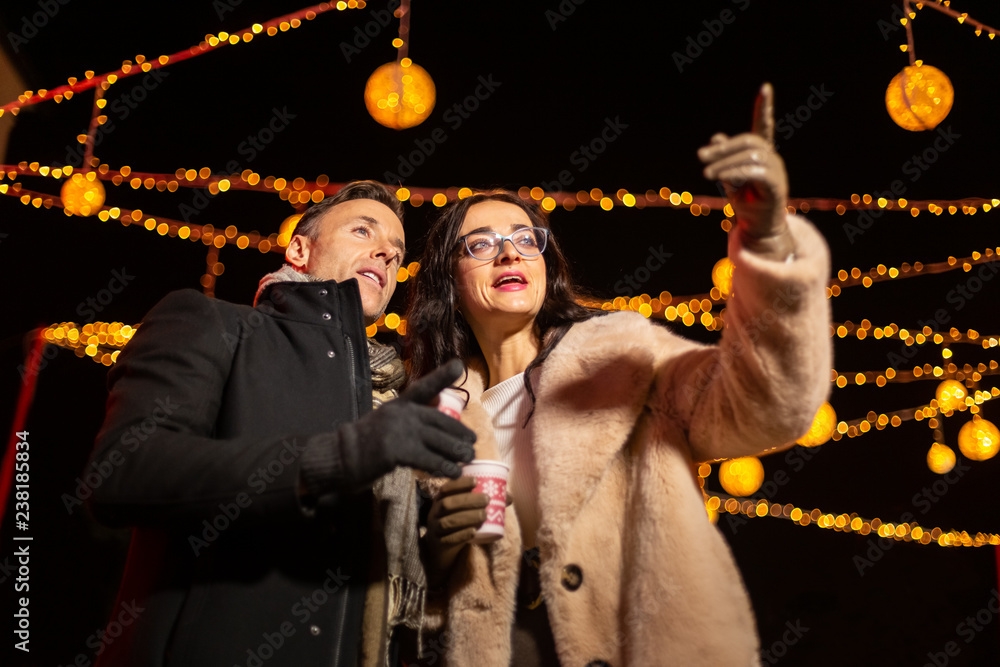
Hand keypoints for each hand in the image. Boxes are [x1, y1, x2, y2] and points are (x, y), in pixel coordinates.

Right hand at [335, 360, 475, 488]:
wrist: (341, 457)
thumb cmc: (366, 443)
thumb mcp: (388, 421)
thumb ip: (410, 419)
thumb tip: (440, 419)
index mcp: (399, 404)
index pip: (424, 387)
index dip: (442, 376)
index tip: (459, 365)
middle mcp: (401, 413)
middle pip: (440, 421)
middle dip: (459, 432)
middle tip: (473, 442)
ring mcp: (399, 431)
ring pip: (438, 441)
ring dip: (457, 451)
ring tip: (468, 458)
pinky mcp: (396, 451)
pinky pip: (429, 459)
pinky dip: (444, 467)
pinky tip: (453, 472)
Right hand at [423, 476, 488, 587]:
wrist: (442, 549)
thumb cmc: (457, 523)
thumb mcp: (465, 511)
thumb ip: (483, 503)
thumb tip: (508, 497)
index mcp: (440, 500)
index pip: (446, 488)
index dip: (459, 483)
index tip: (475, 481)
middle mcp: (434, 512)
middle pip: (448, 504)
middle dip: (467, 500)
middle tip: (487, 499)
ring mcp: (435, 529)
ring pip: (448, 521)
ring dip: (468, 517)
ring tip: (484, 515)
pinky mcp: (439, 544)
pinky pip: (449, 539)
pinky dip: (462, 535)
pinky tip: (473, 532)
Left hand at [698, 83, 793, 259]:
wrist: (756, 230)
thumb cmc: (745, 203)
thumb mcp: (729, 178)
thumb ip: (724, 159)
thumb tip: (715, 138)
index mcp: (762, 154)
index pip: (763, 126)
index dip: (764, 108)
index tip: (765, 87)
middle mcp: (772, 158)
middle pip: (748, 142)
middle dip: (723, 148)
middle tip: (701, 157)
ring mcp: (776, 171)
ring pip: (750, 156)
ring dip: (724, 163)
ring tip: (706, 174)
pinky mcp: (775, 186)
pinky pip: (756, 172)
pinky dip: (736, 172)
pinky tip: (721, 177)